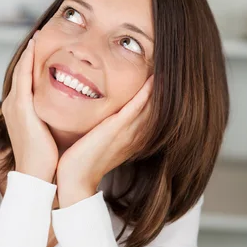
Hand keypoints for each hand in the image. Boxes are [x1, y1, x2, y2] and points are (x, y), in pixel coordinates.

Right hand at [2, 33, 58, 182]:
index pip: (26, 79)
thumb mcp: (49, 131)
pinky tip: (34, 47)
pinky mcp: (21, 107)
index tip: (43, 46)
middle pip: (21, 70)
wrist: (38, 176)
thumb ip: (56, 116)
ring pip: (21, 70)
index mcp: (21, 109)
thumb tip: (73, 108)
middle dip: (30, 52)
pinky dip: (28, 60)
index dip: (33, 62)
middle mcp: (14, 104)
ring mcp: (15, 105)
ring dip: (29, 51)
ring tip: (37, 34)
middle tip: (39, 33)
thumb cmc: (47, 157)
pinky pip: (24, 77)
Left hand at [56, 75, 153, 199]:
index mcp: (132, 138)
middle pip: (155, 108)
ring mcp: (128, 131)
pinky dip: (145, 93)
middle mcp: (135, 134)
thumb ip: (108, 129)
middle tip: (170, 69)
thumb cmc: (83, 160)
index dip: (159, 96)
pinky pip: (136, 107)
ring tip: (164, 69)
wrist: (75, 178)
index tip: (163, 78)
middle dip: (163, 90)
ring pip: (150, 106)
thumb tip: (106, 116)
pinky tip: (152, 80)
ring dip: (158, 88)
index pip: (151, 113)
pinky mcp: (117, 128)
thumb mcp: (101, 142)